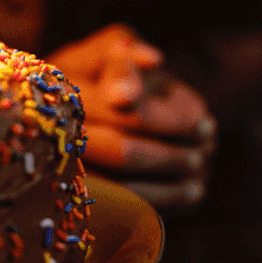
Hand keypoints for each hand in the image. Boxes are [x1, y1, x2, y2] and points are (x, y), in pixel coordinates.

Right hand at [47, 24, 216, 210]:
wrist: (58, 113)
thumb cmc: (95, 74)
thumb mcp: (105, 52)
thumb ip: (124, 50)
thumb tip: (154, 60)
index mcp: (62, 92)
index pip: (126, 113)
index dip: (171, 119)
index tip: (205, 119)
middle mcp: (55, 133)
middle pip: (123, 153)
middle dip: (172, 154)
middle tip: (206, 151)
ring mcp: (62, 174)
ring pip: (123, 189)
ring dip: (172, 182)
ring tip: (201, 170)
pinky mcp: (76, 202)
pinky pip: (120, 211)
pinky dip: (162, 204)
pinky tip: (191, 191)